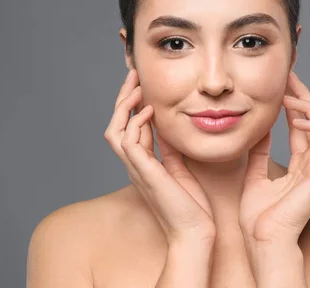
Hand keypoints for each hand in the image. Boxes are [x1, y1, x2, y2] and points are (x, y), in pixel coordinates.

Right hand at [104, 69, 215, 244]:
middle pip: (115, 126)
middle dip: (122, 99)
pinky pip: (130, 144)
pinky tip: (149, 112)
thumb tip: (166, 126)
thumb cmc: (190, 206)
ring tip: (137, 88)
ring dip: (124, 107)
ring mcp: (137, 170)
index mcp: (142, 164)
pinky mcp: (145, 174)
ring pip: (115, 132)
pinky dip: (136, 124)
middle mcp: (134, 165)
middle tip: (133, 76)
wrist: (193, 232)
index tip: (140, 84)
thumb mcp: (178, 168)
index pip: (127, 128)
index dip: (130, 106)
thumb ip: (168, 148)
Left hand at [239, 70, 309, 246]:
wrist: (262, 238)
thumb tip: (259, 130)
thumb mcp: (254, 174)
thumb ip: (260, 153)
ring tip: (289, 98)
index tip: (282, 84)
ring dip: (309, 107)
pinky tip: (296, 118)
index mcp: (300, 163)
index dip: (294, 103)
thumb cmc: (258, 215)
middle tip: (290, 77)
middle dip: (304, 96)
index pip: (301, 125)